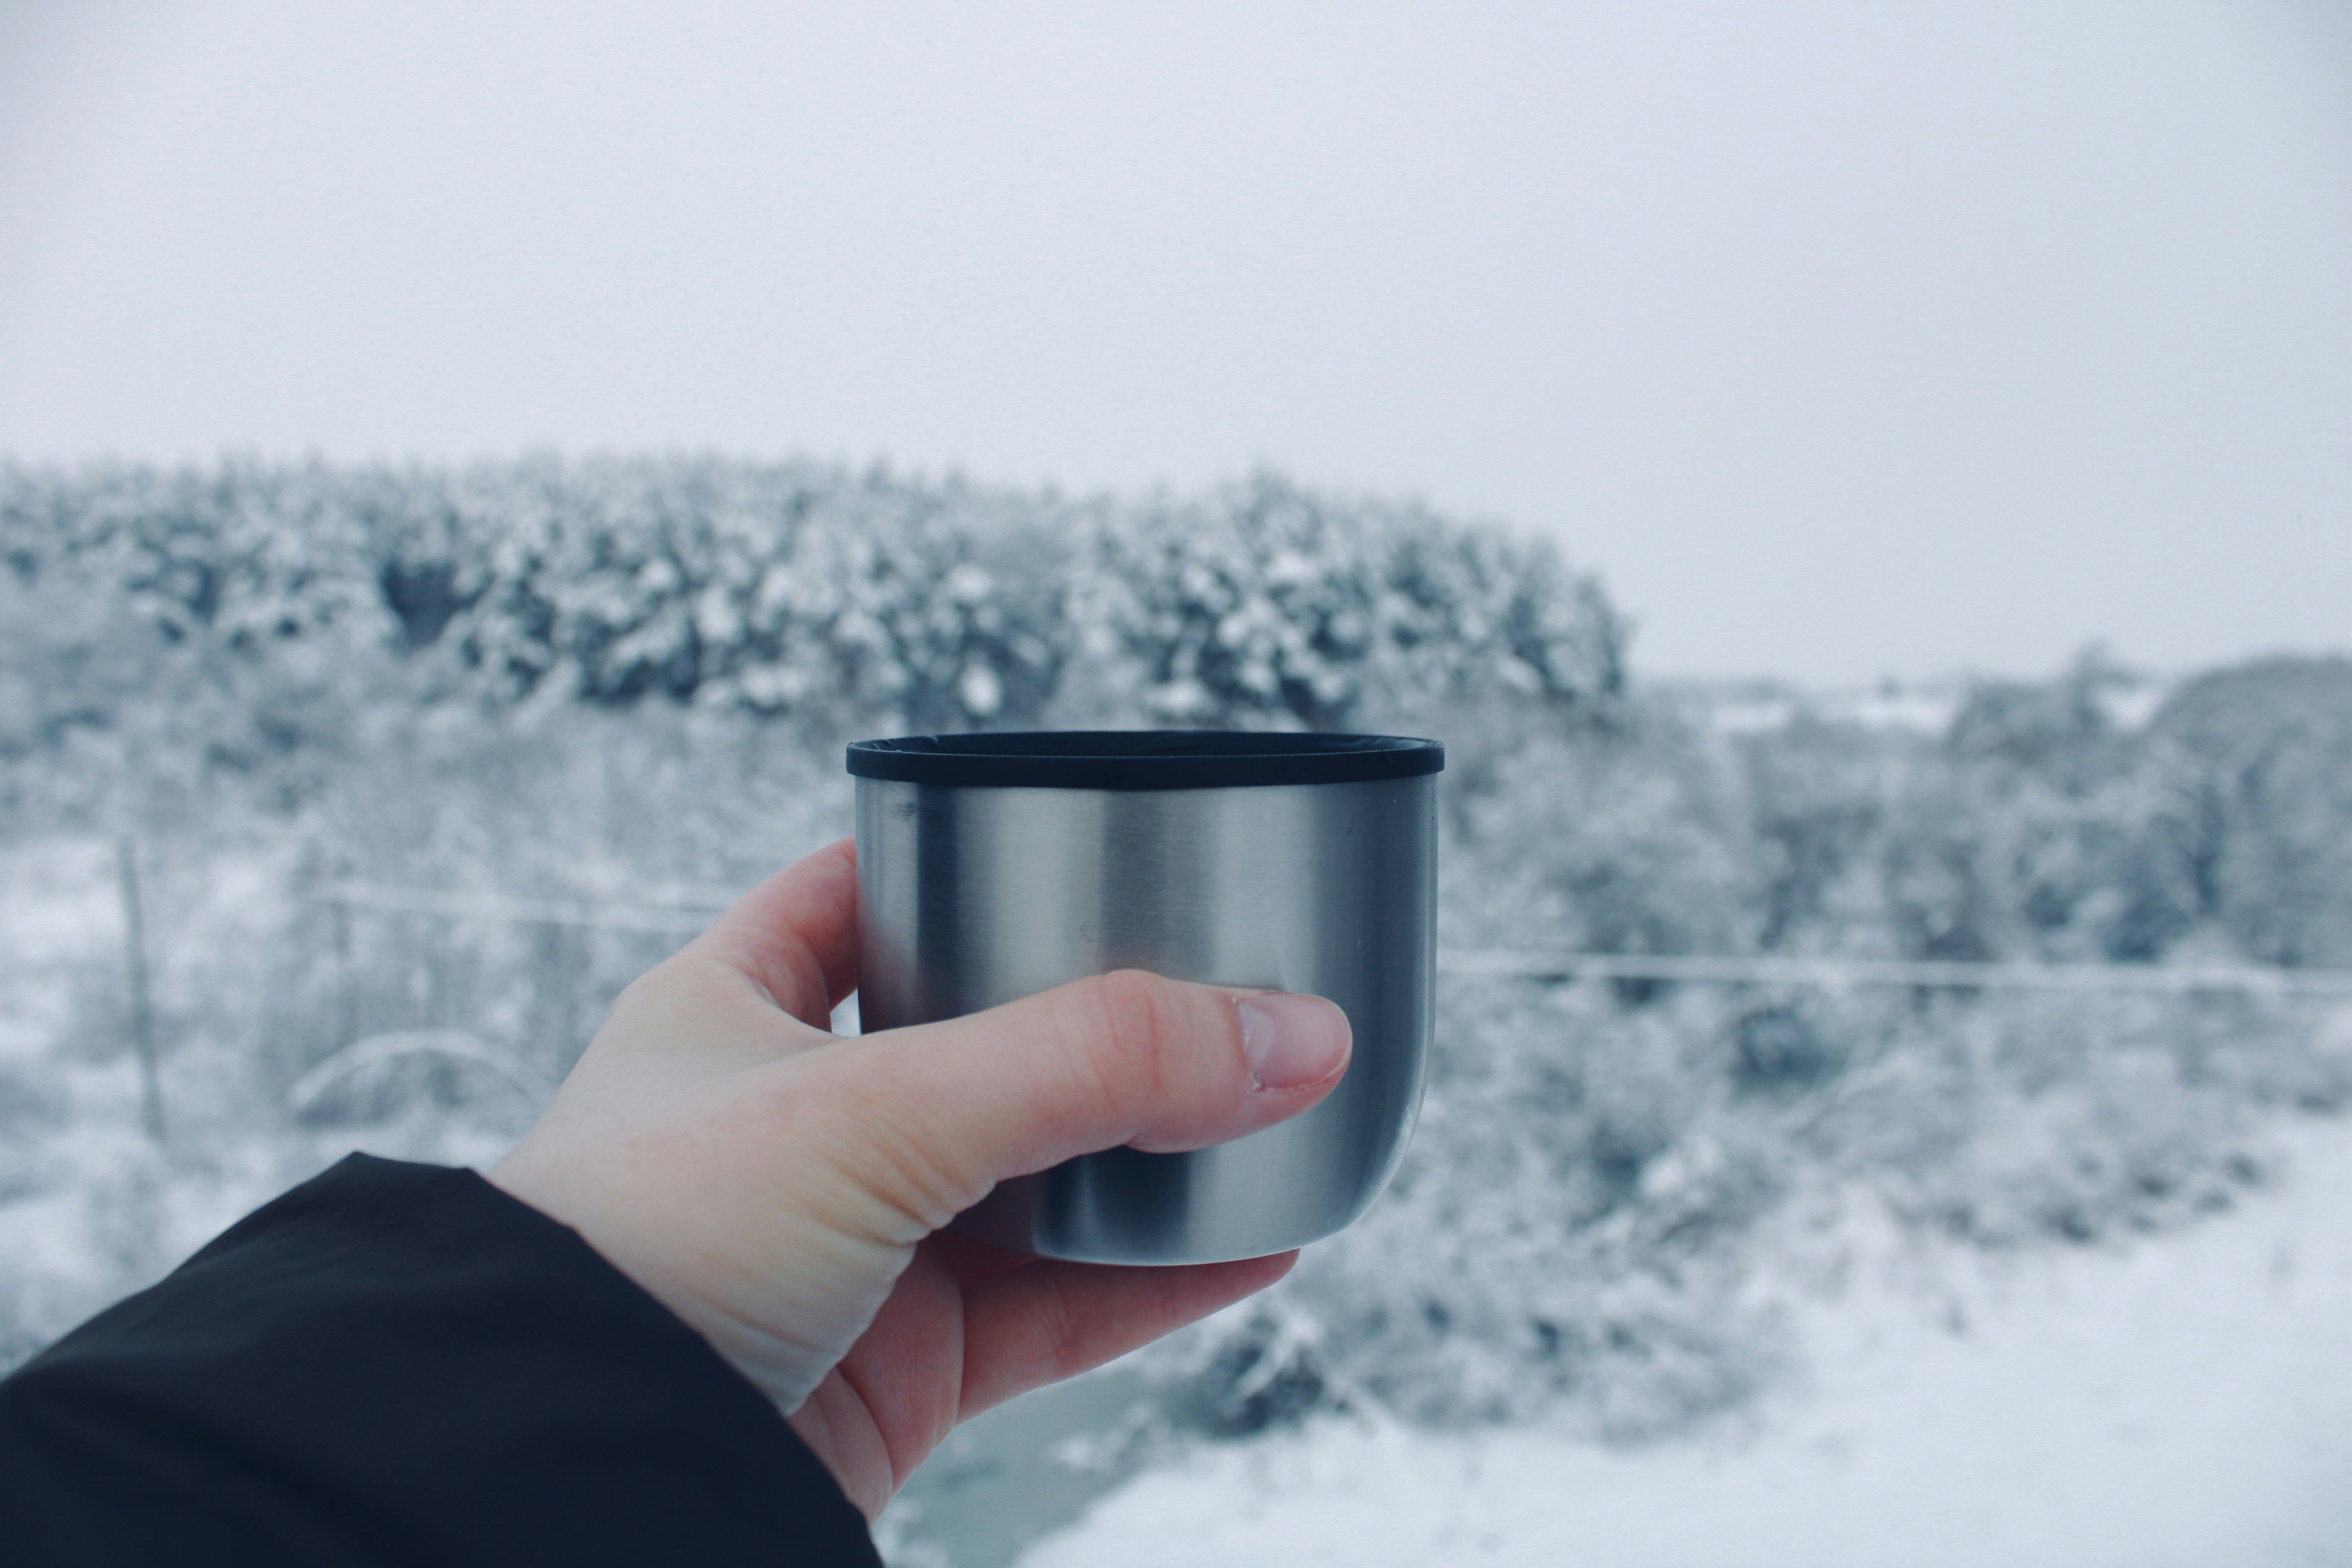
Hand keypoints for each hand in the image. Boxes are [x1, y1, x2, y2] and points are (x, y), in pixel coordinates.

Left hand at [487, 838, 1350, 1519]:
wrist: (574, 1469)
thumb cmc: (651, 1244)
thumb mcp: (878, 1105)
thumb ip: (1092, 1059)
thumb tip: (1298, 1033)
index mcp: (735, 1011)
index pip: (854, 895)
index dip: (956, 862)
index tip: (1072, 842)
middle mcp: (790, 1124)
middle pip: (978, 1046)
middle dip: (1095, 1028)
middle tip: (1222, 987)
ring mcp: (851, 1252)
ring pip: (1034, 1186)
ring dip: (1152, 1158)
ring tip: (1280, 1110)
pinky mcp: (899, 1370)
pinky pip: (1058, 1309)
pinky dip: (1161, 1280)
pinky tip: (1260, 1241)